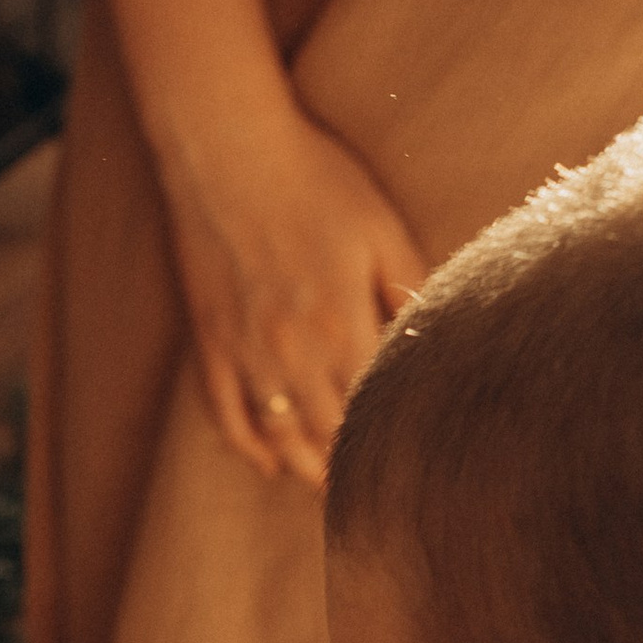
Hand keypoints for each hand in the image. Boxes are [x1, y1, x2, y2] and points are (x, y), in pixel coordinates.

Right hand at [159, 94, 426, 486]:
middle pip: (327, 436)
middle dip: (353, 469)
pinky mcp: (209, 342)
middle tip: (378, 493)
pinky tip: (269, 462)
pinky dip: (248, 446)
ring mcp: (245, 353)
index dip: (391, 441)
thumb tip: (433, 337)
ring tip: (329, 487)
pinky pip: (226, 413)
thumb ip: (408, 288)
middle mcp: (293, 353)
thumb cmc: (315, 179)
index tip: (413, 466)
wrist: (228, 150)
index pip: (373, 408)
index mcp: (343, 326)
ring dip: (305, 469)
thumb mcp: (381, 227)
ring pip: (278, 436)